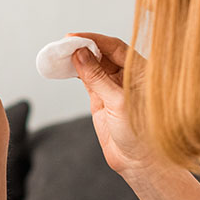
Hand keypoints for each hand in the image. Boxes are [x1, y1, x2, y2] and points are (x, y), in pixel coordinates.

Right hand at [67, 33, 162, 175]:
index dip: (94, 39)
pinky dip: (75, 71)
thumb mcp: (118, 102)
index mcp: (141, 71)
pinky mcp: (101, 98)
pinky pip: (86, 78)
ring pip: (92, 64)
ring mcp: (113, 86)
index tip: (74, 37)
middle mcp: (128, 75)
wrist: (138, 162)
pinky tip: (64, 67)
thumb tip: (80, 53)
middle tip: (62, 45)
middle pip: (102, 52)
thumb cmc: (140, 134)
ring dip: (76, 58)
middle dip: (82, 46)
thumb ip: (98, 77)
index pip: (115, 47)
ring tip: (58, 55)